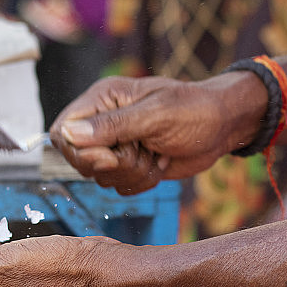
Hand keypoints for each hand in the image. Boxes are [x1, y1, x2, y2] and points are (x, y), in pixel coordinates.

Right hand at [49, 74, 266, 193]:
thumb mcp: (155, 115)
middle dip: (115, 164)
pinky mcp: (129, 165)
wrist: (224, 127)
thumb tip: (69, 134)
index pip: (63, 131)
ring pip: (101, 177)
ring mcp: (116, 146)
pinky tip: (159, 164)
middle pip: (80, 160)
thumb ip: (112, 125)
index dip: (80, 152)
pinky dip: (141, 182)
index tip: (111, 157)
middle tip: (144, 150)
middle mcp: (103, 123)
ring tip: (156, 153)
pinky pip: (119, 187)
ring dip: (132, 173)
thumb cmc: (195, 111)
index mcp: (102, 100)